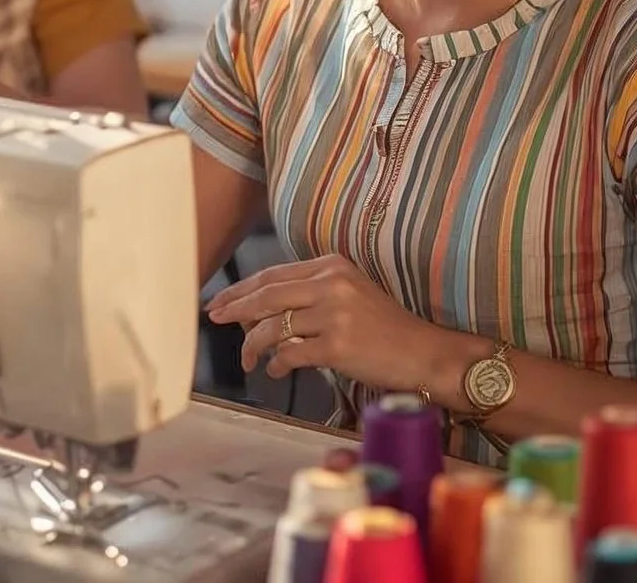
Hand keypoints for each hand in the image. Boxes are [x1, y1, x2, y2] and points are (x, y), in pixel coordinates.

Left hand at [204, 254, 450, 390]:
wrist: (423, 353)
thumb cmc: (384, 329)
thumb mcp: (349, 295)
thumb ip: (309, 294)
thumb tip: (258, 311)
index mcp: (332, 266)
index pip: (273, 274)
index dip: (241, 289)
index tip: (220, 300)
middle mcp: (332, 284)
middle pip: (266, 295)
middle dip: (234, 309)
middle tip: (213, 319)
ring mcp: (335, 314)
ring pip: (274, 328)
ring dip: (254, 345)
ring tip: (250, 359)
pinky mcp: (338, 346)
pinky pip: (291, 355)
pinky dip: (277, 364)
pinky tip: (274, 370)